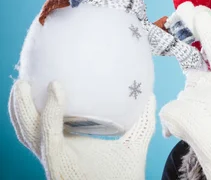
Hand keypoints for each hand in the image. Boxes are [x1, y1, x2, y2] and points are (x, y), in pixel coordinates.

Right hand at [9, 80, 154, 179]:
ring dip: (23, 108)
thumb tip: (148, 94)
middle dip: (21, 106)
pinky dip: (50, 113)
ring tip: (24, 85)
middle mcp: (58, 153)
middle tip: (23, 80)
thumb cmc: (127, 174)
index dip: (38, 105)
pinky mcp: (60, 164)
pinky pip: (49, 135)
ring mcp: (56, 160)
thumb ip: (142, 120)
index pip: (45, 124)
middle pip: (29, 128)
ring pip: (29, 132)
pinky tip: (57, 93)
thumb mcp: (135, 142)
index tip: (44, 80)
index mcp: (69, 146)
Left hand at [159, 3, 210, 179]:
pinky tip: (192, 137)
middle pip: (193, 80)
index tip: (192, 8)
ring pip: (181, 100)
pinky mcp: (181, 109)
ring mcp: (198, 93)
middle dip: (196, 98)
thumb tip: (195, 80)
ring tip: (209, 133)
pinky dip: (175, 128)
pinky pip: (169, 115)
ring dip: (188, 117)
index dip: (202, 25)